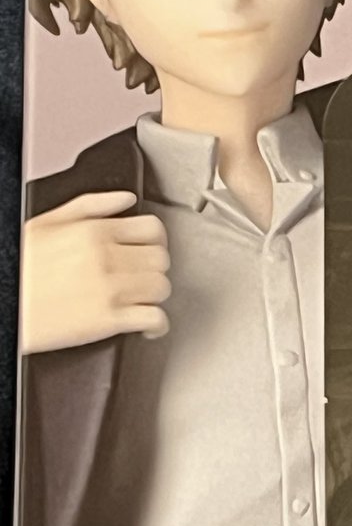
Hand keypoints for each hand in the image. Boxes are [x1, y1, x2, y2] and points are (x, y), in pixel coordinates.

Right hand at [22, 191, 170, 353]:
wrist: (7, 302)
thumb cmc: (21, 268)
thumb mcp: (48, 223)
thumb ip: (92, 206)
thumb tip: (127, 199)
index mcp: (95, 231)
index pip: (153, 229)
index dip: (156, 241)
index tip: (150, 249)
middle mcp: (107, 258)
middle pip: (161, 259)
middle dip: (155, 269)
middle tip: (144, 277)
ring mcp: (111, 289)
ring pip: (162, 287)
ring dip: (156, 296)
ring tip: (142, 299)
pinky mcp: (110, 320)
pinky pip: (155, 319)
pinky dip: (157, 325)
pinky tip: (148, 326)